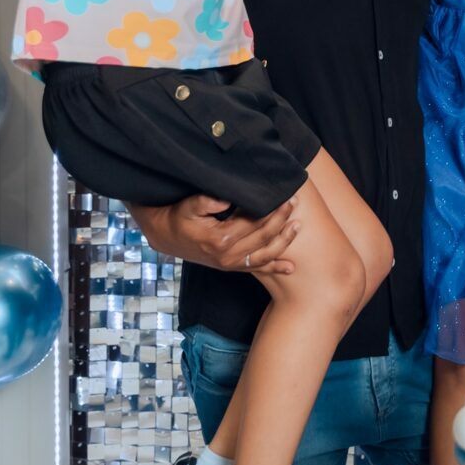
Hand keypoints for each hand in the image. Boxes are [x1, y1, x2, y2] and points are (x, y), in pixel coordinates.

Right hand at [130, 194, 299, 274]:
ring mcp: (231, 264)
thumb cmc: (180, 217)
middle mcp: (228, 255)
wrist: (166, 237)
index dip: (270, 209)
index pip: (254, 222)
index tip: (284, 195)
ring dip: (284, 241)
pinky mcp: (231, 268)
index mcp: (220, 239)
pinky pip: (257, 269)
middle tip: (294, 202)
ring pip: (265, 255)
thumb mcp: (190, 205)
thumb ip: (208, 200)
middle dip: (281, 219)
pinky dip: (275, 268)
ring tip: (298, 225)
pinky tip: (291, 268)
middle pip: (263, 236)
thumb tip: (228, 197)